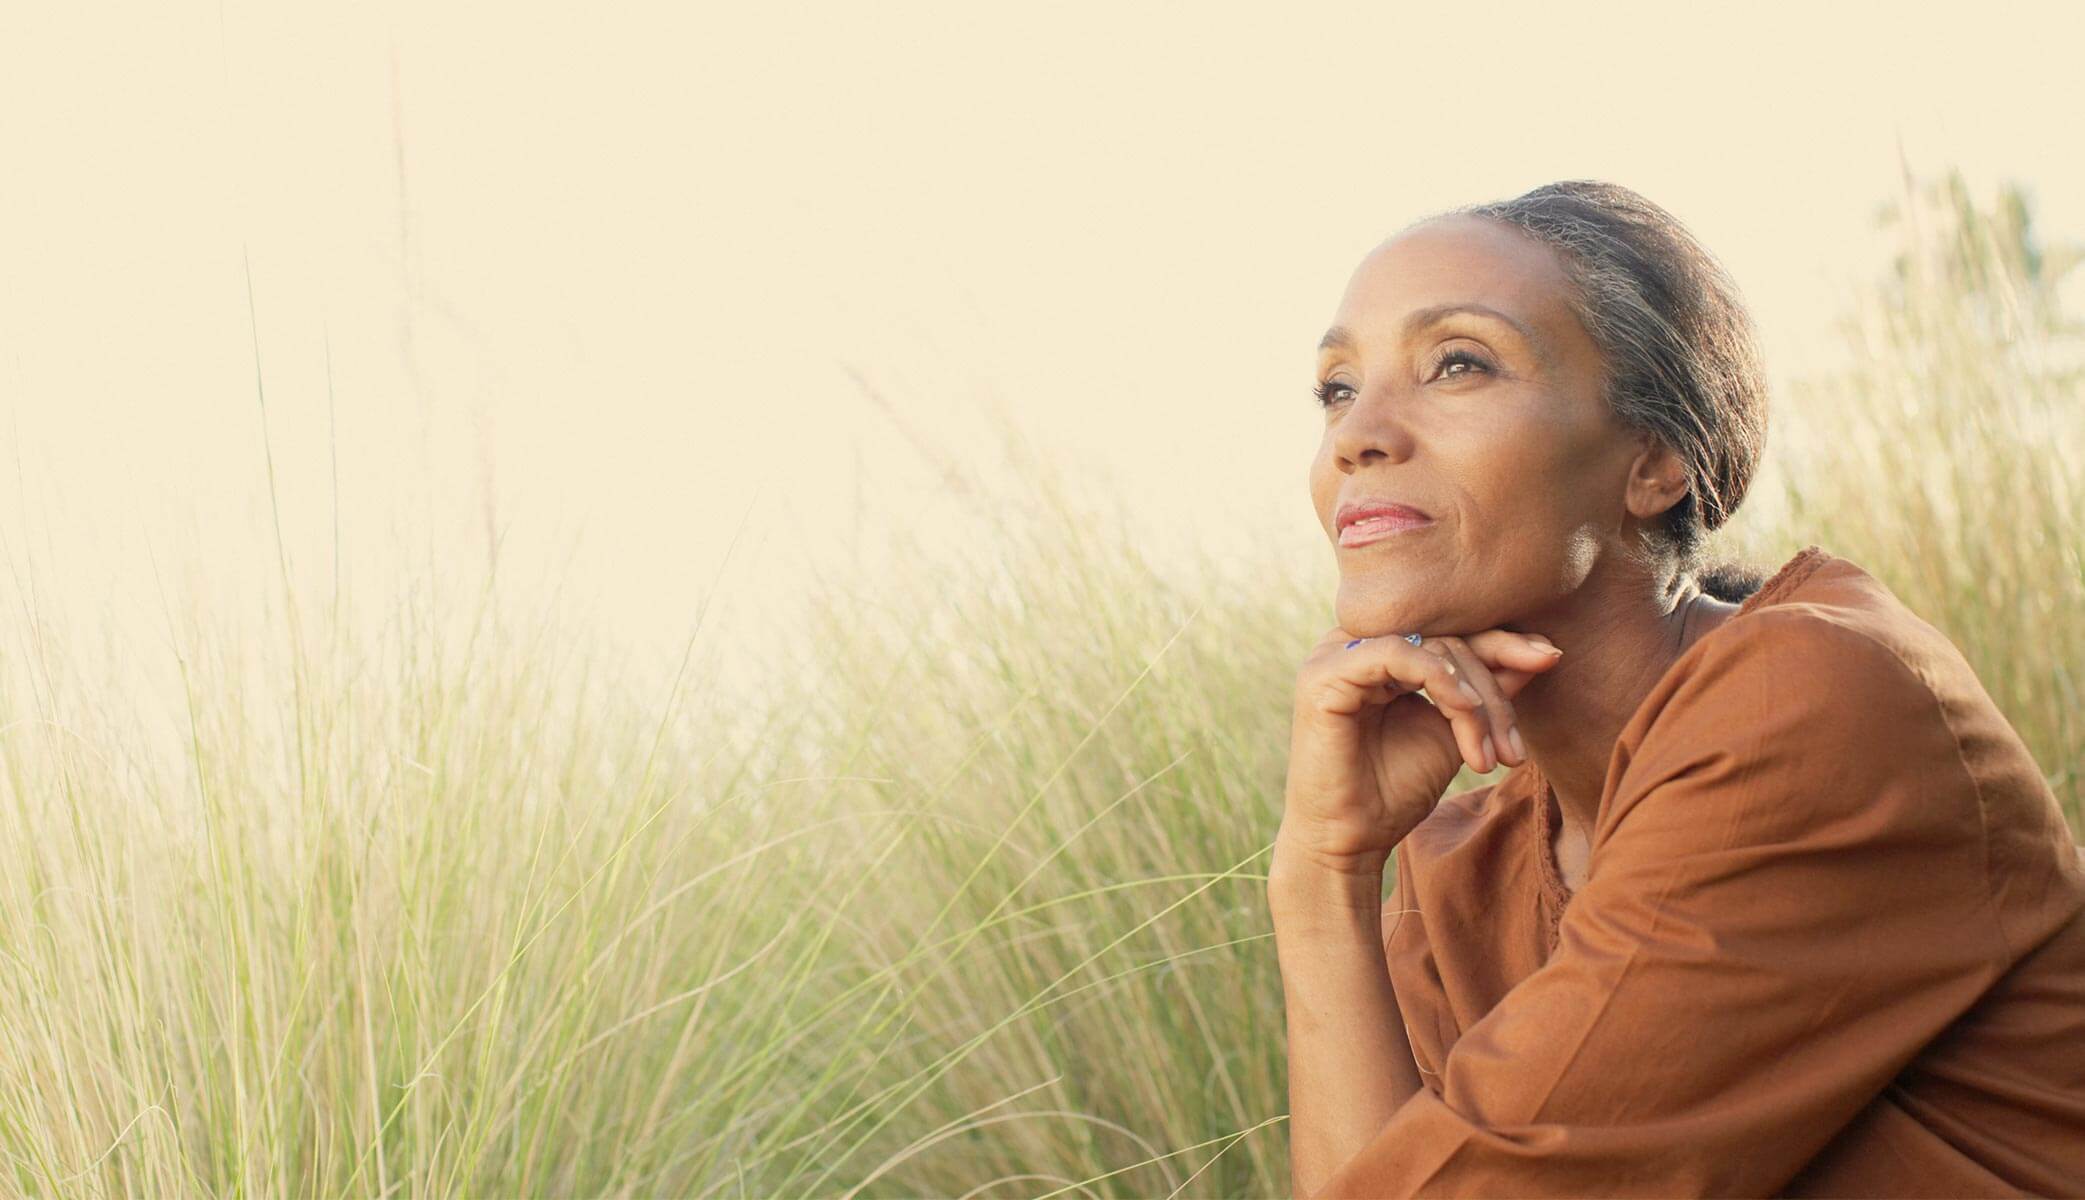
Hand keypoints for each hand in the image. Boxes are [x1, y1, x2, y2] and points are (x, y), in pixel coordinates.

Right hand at [1277, 626, 1564, 874]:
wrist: (1349, 841)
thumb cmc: (1395, 791)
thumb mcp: (1456, 732)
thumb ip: (1488, 691)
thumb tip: (1544, 650)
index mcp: (1379, 652)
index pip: (1450, 630)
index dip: (1502, 642)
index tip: (1550, 657)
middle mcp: (1353, 644)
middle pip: (1445, 637)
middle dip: (1492, 690)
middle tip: (1513, 749)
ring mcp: (1334, 655)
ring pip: (1429, 646)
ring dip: (1473, 696)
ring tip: (1492, 753)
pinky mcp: (1324, 675)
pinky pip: (1397, 654)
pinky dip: (1439, 679)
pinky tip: (1464, 713)